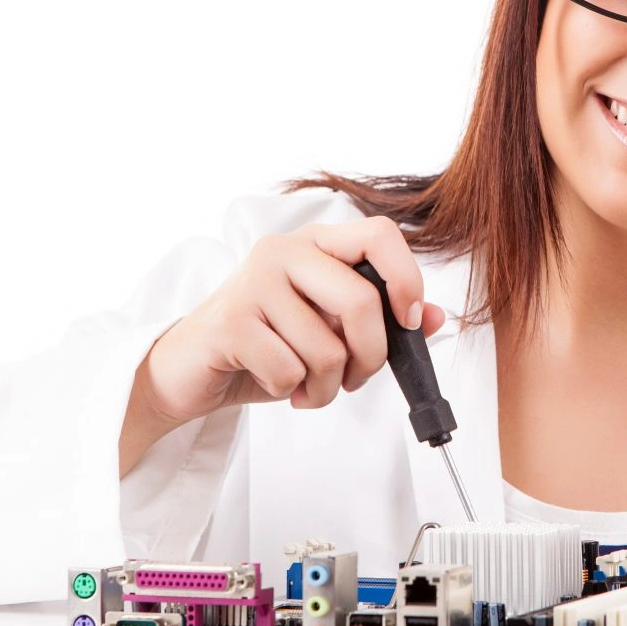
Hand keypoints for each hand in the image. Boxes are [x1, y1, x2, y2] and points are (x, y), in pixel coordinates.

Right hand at [119, 213, 447, 482]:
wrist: (190, 371)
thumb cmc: (265, 346)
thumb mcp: (330, 331)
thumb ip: (382, 320)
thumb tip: (436, 317)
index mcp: (316, 244)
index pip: (380, 234)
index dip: (406, 278)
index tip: (409, 321)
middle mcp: (285, 251)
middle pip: (361, 300)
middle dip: (369, 357)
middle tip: (353, 378)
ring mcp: (254, 282)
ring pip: (327, 347)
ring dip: (326, 386)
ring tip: (306, 386)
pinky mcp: (231, 321)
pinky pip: (290, 370)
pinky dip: (291, 391)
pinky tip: (277, 384)